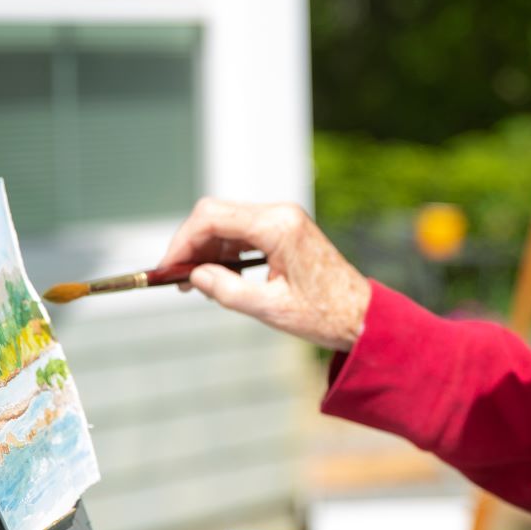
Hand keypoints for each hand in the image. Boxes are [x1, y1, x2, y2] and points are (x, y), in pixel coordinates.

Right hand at [157, 198, 371, 350]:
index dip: (183, 241)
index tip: (168, 268)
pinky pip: (243, 231)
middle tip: (178, 279)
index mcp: (278, 226)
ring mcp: (284, 219)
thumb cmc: (324, 314)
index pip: (213, 219)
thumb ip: (228, 291)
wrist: (362, 315)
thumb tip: (194, 276)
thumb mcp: (270, 308)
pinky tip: (219, 276)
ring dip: (206, 250)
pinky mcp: (285, 229)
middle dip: (191, 245)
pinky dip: (225, 251)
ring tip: (196, 283)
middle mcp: (280, 214)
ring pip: (227, 222)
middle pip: (216, 215)